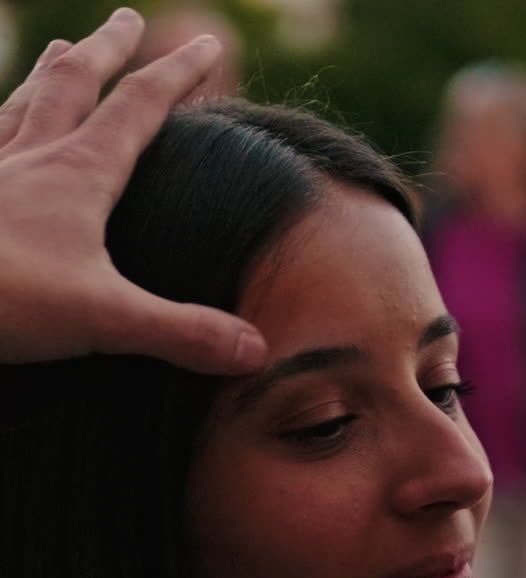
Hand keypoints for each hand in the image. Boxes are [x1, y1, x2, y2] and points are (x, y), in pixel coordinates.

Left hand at [0, 7, 266, 371]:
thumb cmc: (7, 299)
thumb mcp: (105, 320)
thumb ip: (180, 331)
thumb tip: (255, 350)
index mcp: (80, 174)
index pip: (140, 107)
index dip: (177, 74)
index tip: (204, 44)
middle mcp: (32, 157)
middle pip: (75, 85)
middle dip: (107, 51)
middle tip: (125, 18)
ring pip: (22, 104)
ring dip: (46, 74)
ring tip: (59, 52)